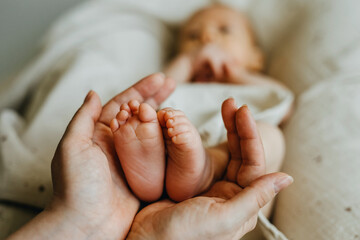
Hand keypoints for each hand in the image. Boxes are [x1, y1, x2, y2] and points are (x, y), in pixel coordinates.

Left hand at [9, 73, 175, 239]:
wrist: (87, 223)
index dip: (140, 89)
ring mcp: (131, 158)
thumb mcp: (73, 146)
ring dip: (163, 114)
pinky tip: (177, 128)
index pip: (122, 104)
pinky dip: (167, 138)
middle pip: (139, 113)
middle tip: (172, 83)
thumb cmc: (76, 185)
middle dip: (155, 97)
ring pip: (150, 130)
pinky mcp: (143, 173)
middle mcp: (116, 143)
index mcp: (99, 134)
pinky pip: (158, 152)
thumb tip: (93, 92)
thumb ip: (84, 118)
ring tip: (177, 100)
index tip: (159, 79)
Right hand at [127, 101, 292, 239]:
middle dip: (238, 127)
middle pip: (240, 154)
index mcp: (241, 203)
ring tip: (224, 106)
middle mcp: (228, 194)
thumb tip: (287, 178)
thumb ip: (254, 197)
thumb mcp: (223, 218)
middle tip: (231, 102)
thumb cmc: (184, 237)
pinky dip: (199, 139)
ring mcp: (208, 187)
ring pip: (222, 153)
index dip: (250, 136)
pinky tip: (199, 125)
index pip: (253, 163)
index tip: (243, 111)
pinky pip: (199, 156)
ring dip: (224, 130)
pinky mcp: (188, 182)